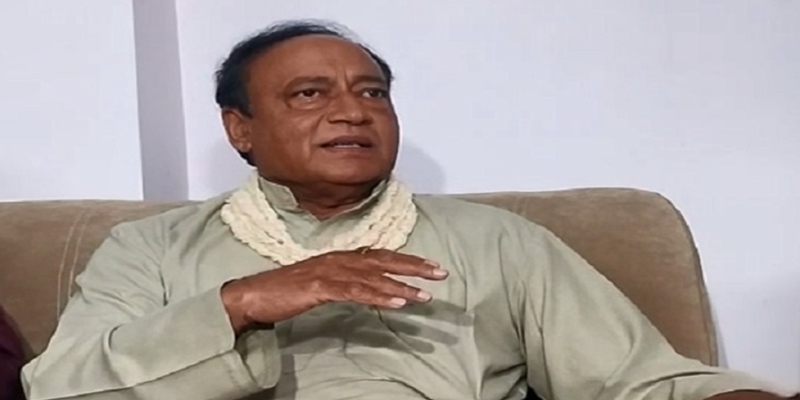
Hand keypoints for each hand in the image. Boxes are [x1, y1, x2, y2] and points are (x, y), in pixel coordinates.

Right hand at [221, 249, 447, 333]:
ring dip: (401, 286)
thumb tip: (367, 286)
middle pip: (383, 260)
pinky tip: (397, 303)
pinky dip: (378, 296)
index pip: (380, 255)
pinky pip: (355, 292)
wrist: (253, 295)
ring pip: (373, 278)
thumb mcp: (321, 282)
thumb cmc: (286, 291)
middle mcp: (338, 259)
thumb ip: (344, 281)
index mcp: (340, 257)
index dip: (407, 259)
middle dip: (413, 266)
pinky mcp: (320, 288)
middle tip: (440, 273)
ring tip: (425, 296)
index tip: (431, 265)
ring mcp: (329, 272)